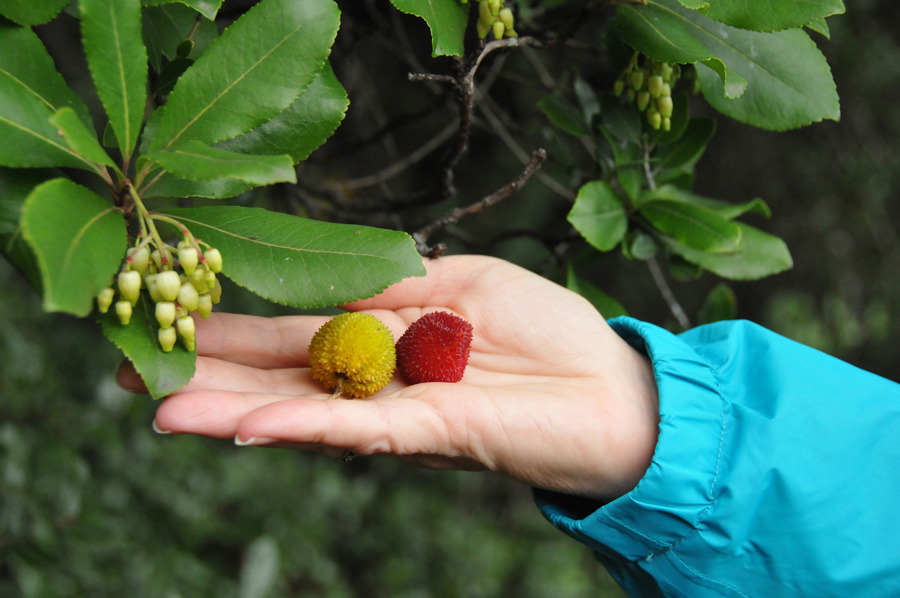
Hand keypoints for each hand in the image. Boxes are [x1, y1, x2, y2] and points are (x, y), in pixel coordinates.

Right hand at [118, 255, 658, 501]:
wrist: (613, 390)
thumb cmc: (549, 332)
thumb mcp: (462, 281)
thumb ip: (396, 282)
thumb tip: (332, 281)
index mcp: (383, 340)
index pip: (295, 333)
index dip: (235, 329)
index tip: (173, 316)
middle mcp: (379, 382)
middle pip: (282, 378)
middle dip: (209, 375)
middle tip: (131, 368)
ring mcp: (399, 412)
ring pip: (304, 411)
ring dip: (232, 411)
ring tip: (161, 408)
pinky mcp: (431, 433)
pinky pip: (356, 428)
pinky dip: (302, 426)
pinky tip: (247, 426)